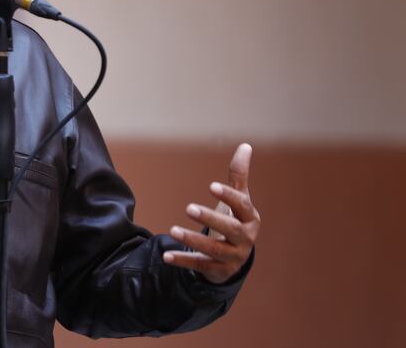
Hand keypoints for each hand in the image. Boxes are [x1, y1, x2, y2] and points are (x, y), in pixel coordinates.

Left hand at [162, 143, 260, 283]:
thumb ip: (239, 176)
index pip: (242, 206)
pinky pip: (199, 265)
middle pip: (230, 229)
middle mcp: (245, 239)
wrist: (235, 258)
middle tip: (188, 207)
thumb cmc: (234, 220)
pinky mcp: (219, 271)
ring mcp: (233, 257)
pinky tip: (166, 256)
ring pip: (213, 250)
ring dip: (192, 240)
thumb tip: (245, 145)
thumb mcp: (238, 200)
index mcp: (250, 219)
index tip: (211, 186)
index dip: (228, 196)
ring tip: (172, 230)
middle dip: (210, 218)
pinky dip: (183, 261)